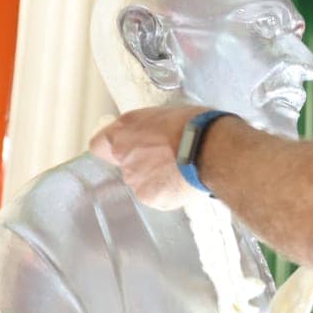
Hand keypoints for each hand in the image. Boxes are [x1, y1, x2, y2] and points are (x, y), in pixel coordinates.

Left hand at [90, 105, 207, 209]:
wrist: (212, 149)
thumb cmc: (198, 126)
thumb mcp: (169, 114)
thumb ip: (151, 129)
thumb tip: (157, 135)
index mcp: (127, 128)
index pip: (99, 145)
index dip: (111, 149)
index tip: (126, 149)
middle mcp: (124, 153)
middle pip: (126, 165)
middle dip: (144, 164)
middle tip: (169, 160)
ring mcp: (134, 177)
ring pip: (142, 182)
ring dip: (157, 179)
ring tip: (182, 171)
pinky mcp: (148, 196)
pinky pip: (156, 197)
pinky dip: (168, 193)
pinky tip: (184, 183)